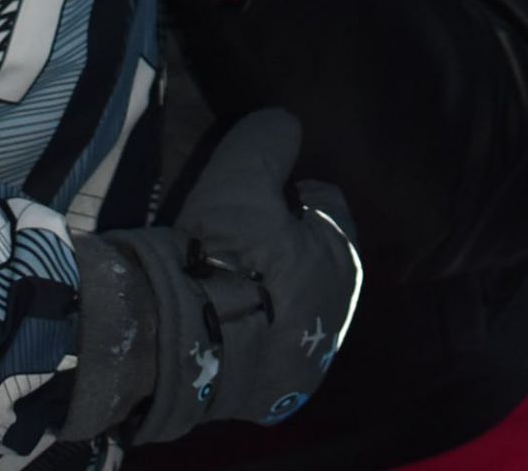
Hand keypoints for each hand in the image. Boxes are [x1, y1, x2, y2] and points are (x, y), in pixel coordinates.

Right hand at [111, 111, 360, 440]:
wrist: (184, 342)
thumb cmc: (224, 251)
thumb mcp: (242, 171)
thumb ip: (270, 138)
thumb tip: (285, 127)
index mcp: (343, 256)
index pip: (324, 204)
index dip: (285, 195)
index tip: (251, 202)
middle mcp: (340, 313)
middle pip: (312, 260)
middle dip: (283, 249)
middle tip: (235, 245)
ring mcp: (311, 363)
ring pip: (295, 311)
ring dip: (270, 297)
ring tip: (224, 288)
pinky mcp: (279, 399)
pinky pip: (270, 355)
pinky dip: (253, 340)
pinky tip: (222, 328)